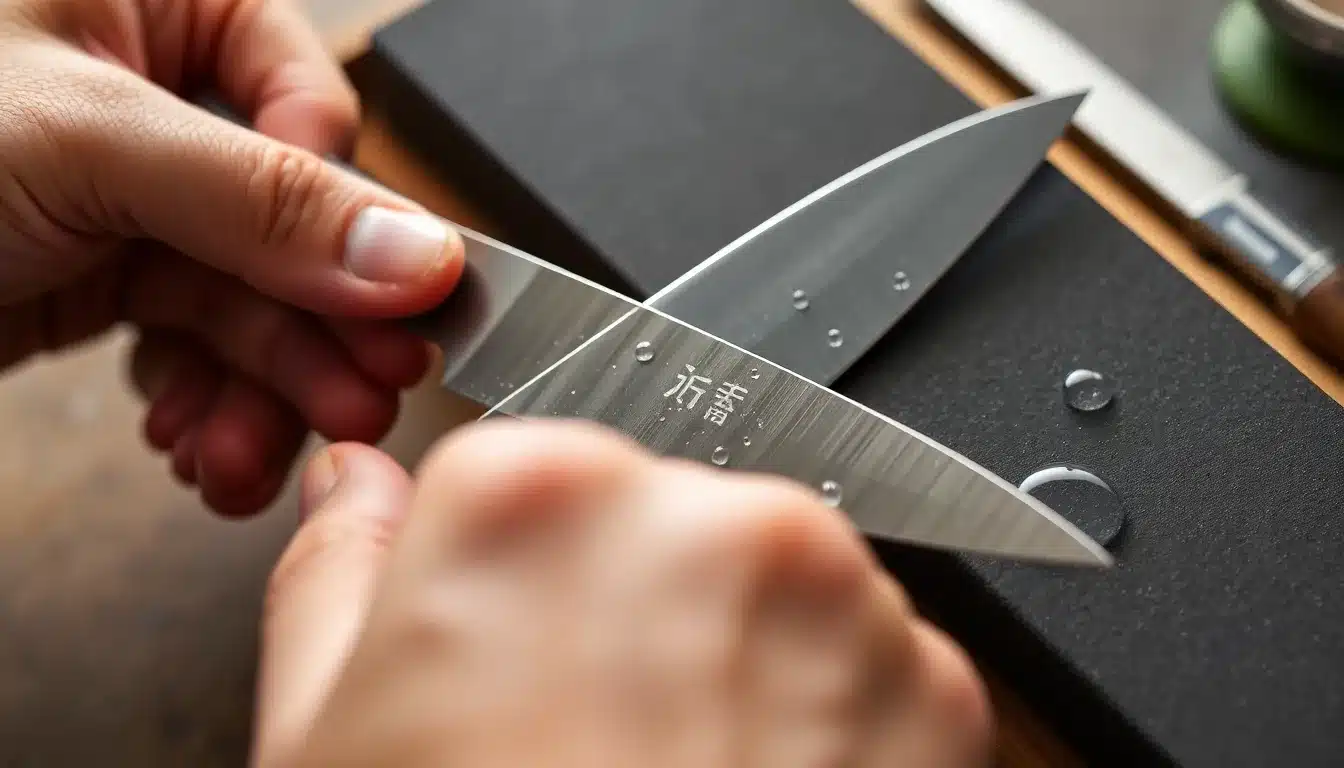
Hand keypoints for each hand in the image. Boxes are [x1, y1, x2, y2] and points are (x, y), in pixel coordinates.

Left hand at [0, 0, 464, 515]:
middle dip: (317, 326)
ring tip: (251, 455)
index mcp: (157, 3)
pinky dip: (210, 403)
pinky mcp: (110, 273)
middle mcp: (154, 92)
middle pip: (296, 221)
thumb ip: (262, 200)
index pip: (308, 107)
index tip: (384, 297)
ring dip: (265, 388)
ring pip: (255, 296)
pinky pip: (199, 341)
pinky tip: (201, 446)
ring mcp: (136, 192)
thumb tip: (415, 251)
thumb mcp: (83, 143)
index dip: (344, 212)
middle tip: (360, 398)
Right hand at [251, 419, 993, 767]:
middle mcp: (702, 514)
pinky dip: (831, 720)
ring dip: (740, 659)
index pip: (540, 481)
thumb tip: (353, 483)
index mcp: (538, 499)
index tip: (522, 657)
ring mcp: (835, 597)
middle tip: (595, 741)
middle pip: (667, 528)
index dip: (526, 586)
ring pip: (775, 589)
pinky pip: (871, 663)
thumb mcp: (328, 737)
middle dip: (639, 611)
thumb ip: (336, 571)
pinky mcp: (935, 685)